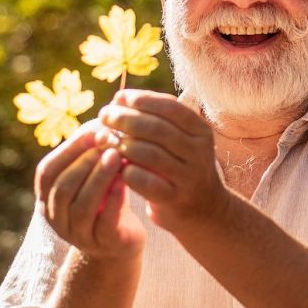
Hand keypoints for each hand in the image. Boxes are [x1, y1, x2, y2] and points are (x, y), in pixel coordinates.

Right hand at [35, 121, 144, 260]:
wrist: (118, 242)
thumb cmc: (105, 200)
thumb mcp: (92, 175)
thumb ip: (91, 152)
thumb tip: (103, 116)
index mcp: (47, 197)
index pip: (48, 170)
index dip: (69, 149)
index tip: (94, 129)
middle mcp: (56, 217)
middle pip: (63, 186)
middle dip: (85, 161)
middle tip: (107, 140)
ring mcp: (77, 234)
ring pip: (82, 204)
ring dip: (99, 177)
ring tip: (116, 156)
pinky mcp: (102, 244)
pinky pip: (104, 222)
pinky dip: (113, 200)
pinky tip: (125, 182)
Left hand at [96, 89, 229, 236]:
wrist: (203, 210)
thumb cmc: (180, 166)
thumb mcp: (180, 140)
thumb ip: (157, 120)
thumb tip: (120, 98)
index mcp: (201, 132)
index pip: (171, 107)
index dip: (142, 100)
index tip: (118, 98)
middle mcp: (200, 152)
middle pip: (158, 129)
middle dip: (126, 119)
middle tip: (105, 116)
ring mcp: (190, 177)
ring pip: (151, 154)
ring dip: (123, 144)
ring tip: (105, 140)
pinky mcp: (176, 199)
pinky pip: (146, 181)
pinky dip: (127, 171)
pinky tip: (117, 167)